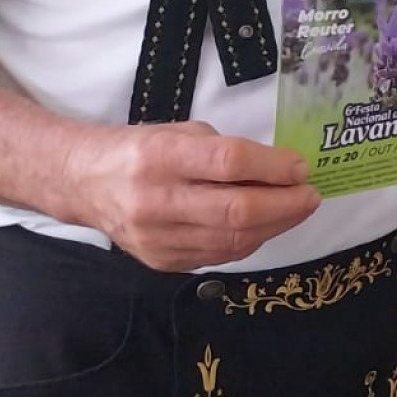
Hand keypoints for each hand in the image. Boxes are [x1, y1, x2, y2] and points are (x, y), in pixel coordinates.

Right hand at [64, 120, 321, 271]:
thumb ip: (227, 151)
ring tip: (297, 209)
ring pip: (233, 240)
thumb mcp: (181, 133)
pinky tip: (266, 225)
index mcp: (160, 156)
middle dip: (286, 205)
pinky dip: (251, 240)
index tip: (300, 167)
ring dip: (276, 226)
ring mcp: (156, 238)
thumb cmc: (142, 150)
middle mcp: (155, 200)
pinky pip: (219, 255)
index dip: (273, 167)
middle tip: (311, 195)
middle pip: (236, 210)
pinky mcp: (160, 262)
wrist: (85, 184)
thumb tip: (283, 171)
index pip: (229, 163)